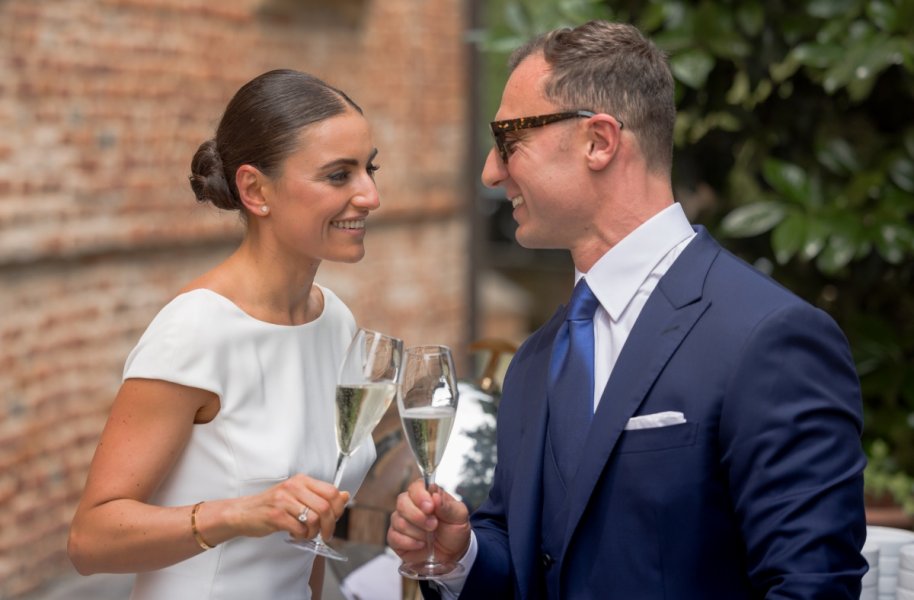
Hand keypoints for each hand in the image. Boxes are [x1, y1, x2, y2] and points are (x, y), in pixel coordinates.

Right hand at [228, 474, 349, 541]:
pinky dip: (301, 536)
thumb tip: (345, 496)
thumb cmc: (273, 506)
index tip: (334, 519)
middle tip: (325, 534)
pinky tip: (295, 534)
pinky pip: (299, 529)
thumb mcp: (298, 496)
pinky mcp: (275, 515)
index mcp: (302, 480)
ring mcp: (283, 500)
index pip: (332, 491)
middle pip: (325, 507)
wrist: (243, 512)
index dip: (338, 508)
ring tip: (307, 534)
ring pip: (314, 519)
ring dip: (314, 533)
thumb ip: (321, 496)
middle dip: (329, 525)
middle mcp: (294, 487)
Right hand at [387, 479, 469, 564]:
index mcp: (427, 495)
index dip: (420, 496)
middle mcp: (411, 505)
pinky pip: (394, 537)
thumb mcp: (459, 516)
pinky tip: (421, 545)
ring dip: (417, 532)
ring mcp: (401, 521)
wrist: (453, 552)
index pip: (415, 487)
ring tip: (430, 537)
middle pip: (402, 503)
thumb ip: (448, 506)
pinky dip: (410, 543)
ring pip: (398, 521)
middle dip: (418, 517)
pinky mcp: (396, 538)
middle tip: (433, 525)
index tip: (430, 508)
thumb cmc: (455, 530)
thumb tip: (435, 496)